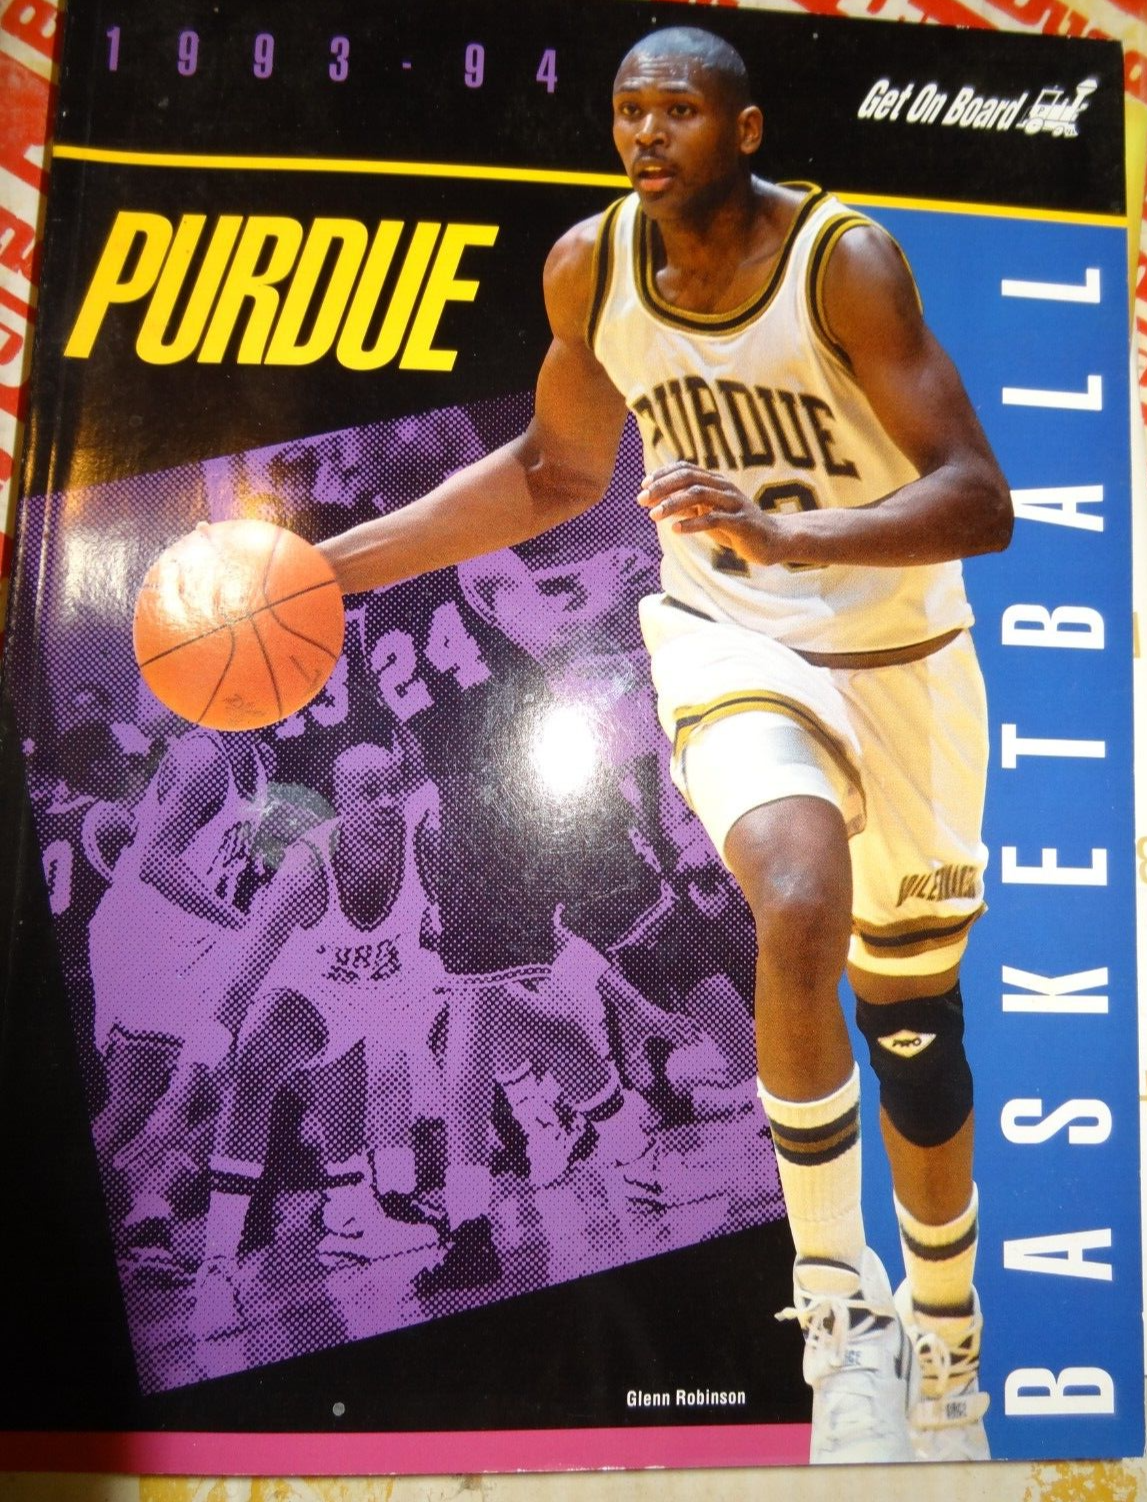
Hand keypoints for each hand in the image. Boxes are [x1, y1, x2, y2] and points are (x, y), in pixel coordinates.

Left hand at [637, 462, 788, 567]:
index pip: (685, 469)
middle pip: (689, 478)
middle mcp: (724, 487)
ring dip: (673, 504)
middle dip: (662, 487)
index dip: (663, 474)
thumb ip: (688, 507)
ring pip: (699, 495)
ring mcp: (733, 503)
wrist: (772, 541)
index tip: (643, 485)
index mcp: (716, 482)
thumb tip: (661, 502)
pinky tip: (675, 529)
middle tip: (641, 499)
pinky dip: (692, 523)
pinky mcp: (740, 522)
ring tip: (653, 515)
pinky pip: (713, 519)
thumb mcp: (708, 514)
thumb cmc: (737, 527)